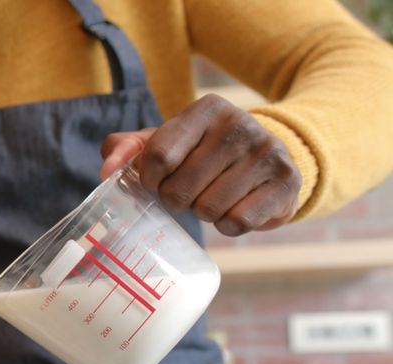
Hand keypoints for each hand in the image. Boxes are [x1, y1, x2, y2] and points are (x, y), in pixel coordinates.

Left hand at [100, 93, 301, 236]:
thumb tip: (107, 170)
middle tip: (190, 190)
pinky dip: (228, 224)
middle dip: (177, 198)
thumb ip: (127, 149)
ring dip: (203, 212)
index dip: (149, 180)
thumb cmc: (203, 152)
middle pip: (180, 189)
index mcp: (206, 109)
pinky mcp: (286, 183)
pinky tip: (235, 206)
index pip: (157, 156)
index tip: (155, 181)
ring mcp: (267, 152)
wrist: (268, 158)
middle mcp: (239, 125)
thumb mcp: (165, 142)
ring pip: (207, 209)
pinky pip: (236, 223)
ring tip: (214, 195)